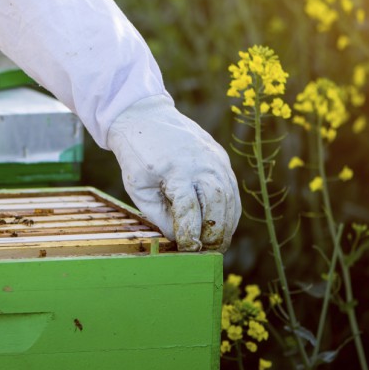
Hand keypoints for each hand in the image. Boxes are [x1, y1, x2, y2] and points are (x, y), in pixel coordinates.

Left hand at [107, 95, 239, 250]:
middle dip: (214, 234)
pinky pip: (231, 188)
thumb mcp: (138, 187)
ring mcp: (215, 158)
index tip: (188, 251)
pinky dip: (230, 210)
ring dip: (226, 225)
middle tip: (207, 254)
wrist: (144, 116)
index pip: (190, 211)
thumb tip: (179, 240)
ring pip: (229, 199)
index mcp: (176, 170)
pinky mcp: (220, 156)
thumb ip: (159, 215)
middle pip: (217, 206)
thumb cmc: (136, 154)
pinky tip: (223, 225)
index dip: (191, 236)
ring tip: (216, 245)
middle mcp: (202, 163)